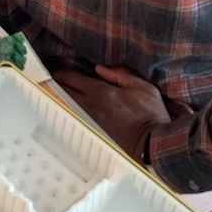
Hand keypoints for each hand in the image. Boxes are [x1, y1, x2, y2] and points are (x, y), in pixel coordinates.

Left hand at [54, 66, 170, 163]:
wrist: (152, 143)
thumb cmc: (150, 115)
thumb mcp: (141, 87)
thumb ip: (119, 74)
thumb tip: (101, 68)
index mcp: (100, 92)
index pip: (71, 78)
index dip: (63, 71)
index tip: (62, 68)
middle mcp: (91, 106)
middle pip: (64, 91)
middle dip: (60, 82)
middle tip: (61, 77)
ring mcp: (91, 119)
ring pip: (69, 103)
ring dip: (66, 94)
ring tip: (68, 88)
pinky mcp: (95, 129)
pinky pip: (78, 113)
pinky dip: (74, 106)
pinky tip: (79, 103)